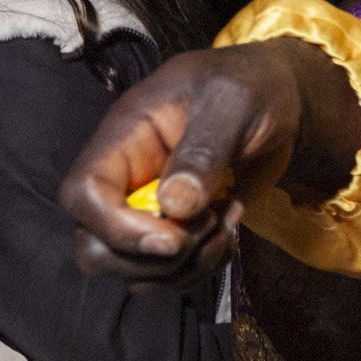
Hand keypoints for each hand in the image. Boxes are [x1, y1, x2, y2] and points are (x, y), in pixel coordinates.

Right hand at [61, 40, 360, 290]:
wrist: (277, 98)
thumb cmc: (251, 87)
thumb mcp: (232, 104)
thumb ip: (203, 150)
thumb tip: (175, 207)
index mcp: (125, 139)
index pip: (83, 195)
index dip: (117, 229)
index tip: (174, 237)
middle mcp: (126, 179)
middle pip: (95, 247)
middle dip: (153, 260)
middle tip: (207, 227)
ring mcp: (148, 209)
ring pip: (133, 271)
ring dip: (184, 268)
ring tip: (224, 225)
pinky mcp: (175, 229)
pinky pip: (168, 274)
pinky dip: (201, 268)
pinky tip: (228, 230)